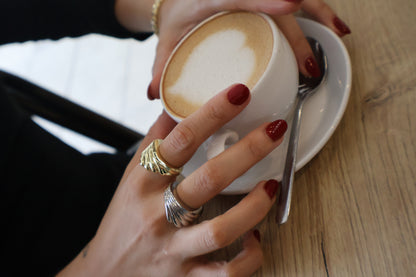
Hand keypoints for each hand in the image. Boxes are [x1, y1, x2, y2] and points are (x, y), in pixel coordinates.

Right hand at [57, 84, 286, 276]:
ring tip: (272, 184)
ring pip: (222, 229)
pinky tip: (256, 238)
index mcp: (142, 183)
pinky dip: (249, 256)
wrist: (103, 274)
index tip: (239, 93)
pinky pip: (226, 273)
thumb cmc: (122, 221)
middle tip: (275, 129)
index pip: (180, 141)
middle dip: (248, 151)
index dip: (212, 113)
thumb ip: (155, 141)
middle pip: (209, 179)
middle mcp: (157, 215)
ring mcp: (173, 250)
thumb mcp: (131, 177)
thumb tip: (176, 104)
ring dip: (255, 206)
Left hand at [146, 0, 349, 99]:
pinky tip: (330, 24)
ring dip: (319, 13)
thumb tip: (154, 94)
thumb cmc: (177, 16)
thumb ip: (162, 66)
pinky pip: (298, 1)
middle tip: (308, 66)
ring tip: (337, 33)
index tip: (292, 6)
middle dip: (298, 33)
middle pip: (277, 5)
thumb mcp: (167, 39)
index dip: (268, 0)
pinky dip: (317, 10)